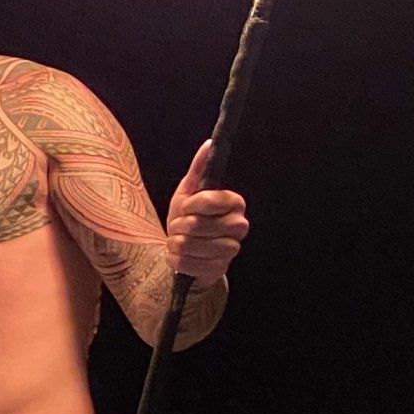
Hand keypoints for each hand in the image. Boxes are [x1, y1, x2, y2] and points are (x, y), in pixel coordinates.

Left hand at [166, 141, 248, 286]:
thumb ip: (199, 168)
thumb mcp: (190, 191)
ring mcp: (231, 250)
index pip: (207, 200)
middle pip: (194, 225)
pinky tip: (180, 255)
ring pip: (188, 245)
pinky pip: (185, 263)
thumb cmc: (191, 216)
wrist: (191, 249)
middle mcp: (240, 226)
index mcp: (235, 202)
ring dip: (174, 242)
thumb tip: (209, 143)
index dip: (189, 205)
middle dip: (178, 225)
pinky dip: (175, 259)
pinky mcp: (218, 270)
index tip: (187, 206)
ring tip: (178, 240)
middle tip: (180, 226)